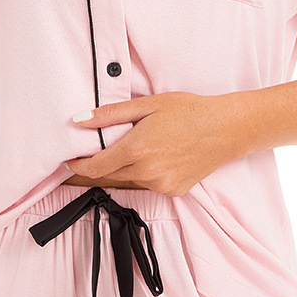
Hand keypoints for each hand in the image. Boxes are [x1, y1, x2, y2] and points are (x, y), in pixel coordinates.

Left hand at [64, 91, 244, 196]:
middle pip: (109, 174)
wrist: (226, 129)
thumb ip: (111, 114)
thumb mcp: (149, 105)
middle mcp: (146, 172)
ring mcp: (161, 185)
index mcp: (136, 150)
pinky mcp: (173, 191)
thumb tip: (79, 120)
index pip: (95, 166)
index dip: (79, 165)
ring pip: (130, 178)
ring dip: (127, 166)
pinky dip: (147, 172)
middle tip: (103, 147)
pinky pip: (149, 184)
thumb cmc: (189, 111)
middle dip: (101, 163)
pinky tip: (162, 156)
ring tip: (144, 144)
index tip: (70, 161)